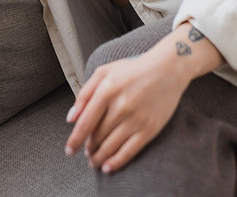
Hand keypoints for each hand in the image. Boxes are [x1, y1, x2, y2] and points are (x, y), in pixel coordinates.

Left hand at [65, 47, 187, 173]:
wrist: (167, 69)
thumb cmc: (133, 70)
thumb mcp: (105, 72)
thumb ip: (85, 93)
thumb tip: (71, 118)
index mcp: (107, 89)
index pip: (86, 122)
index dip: (75, 139)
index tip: (69, 150)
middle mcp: (121, 105)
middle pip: (98, 136)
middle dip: (89, 148)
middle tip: (86, 152)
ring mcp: (136, 119)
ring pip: (111, 146)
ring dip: (99, 157)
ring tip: (93, 161)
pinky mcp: (149, 129)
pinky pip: (129, 151)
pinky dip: (116, 162)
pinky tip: (107, 167)